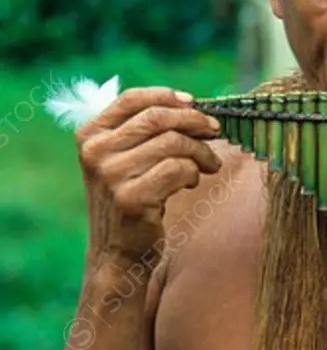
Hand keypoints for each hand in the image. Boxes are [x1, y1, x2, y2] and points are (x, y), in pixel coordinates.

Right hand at [76, 87, 221, 265]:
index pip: (131, 99)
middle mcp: (95, 152)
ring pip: (172, 143)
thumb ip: (144, 130)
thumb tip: (190, 105)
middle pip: (157, 118)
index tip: (194, 104)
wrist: (118, 253)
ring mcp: (111, 175)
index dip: (167, 96)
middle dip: (194, 121)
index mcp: (90, 136)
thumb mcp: (124, 159)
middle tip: (215, 131)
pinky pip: (178, 168)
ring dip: (200, 151)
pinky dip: (193, 172)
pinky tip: (191, 182)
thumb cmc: (131, 199)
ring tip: (207, 165)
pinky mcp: (131, 197)